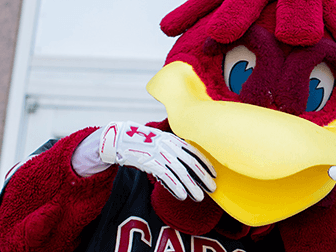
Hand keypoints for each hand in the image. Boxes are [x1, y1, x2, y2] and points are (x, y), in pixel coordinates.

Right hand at [97, 121, 216, 201]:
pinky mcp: (150, 163)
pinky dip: (175, 187)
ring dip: (192, 186)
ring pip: (180, 172)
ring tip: (199, 197)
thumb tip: (188, 161)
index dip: (206, 164)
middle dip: (203, 177)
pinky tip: (183, 195)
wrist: (121, 138)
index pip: (195, 153)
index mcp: (174, 140)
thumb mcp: (162, 140)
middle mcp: (170, 146)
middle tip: (213, 188)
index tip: (215, 174)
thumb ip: (175, 148)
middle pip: (191, 163)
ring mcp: (160, 154)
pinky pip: (166, 177)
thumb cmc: (143, 141)